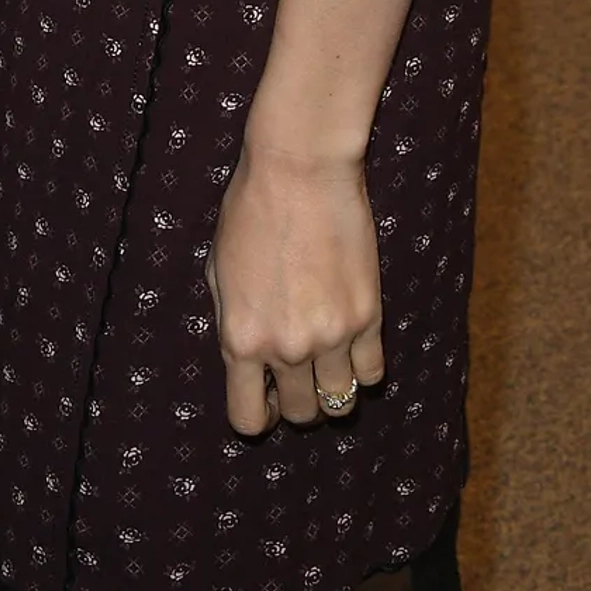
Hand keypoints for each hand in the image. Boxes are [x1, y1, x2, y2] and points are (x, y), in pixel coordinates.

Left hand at [207, 147, 384, 434]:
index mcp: (240, 339)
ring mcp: (332, 337)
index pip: (248, 419)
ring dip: (333, 390)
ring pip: (340, 401)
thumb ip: (231, 321)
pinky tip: (354, 345)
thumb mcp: (218, 271)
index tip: (265, 400)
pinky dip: (363, 367)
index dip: (258, 416)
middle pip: (301, 414)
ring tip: (329, 362)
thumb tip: (246, 355)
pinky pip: (372, 372)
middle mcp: (287, 348)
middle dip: (297, 402)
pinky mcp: (368, 317)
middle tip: (299, 375)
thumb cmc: (250, 210)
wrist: (300, 171)